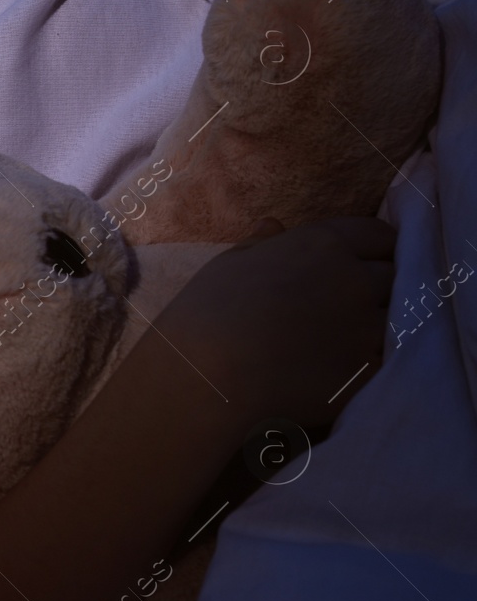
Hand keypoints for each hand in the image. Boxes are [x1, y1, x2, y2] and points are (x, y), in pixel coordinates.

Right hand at [160, 216, 395, 430]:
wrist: (208, 374)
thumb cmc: (208, 310)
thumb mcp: (230, 263)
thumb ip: (262, 243)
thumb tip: (273, 225)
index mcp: (324, 244)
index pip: (378, 235)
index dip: (371, 247)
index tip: (359, 260)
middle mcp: (355, 280)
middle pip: (393, 275)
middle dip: (377, 284)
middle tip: (346, 302)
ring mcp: (366, 328)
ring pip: (393, 319)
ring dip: (375, 324)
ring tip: (342, 337)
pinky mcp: (366, 371)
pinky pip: (382, 360)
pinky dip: (367, 362)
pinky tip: (337, 367)